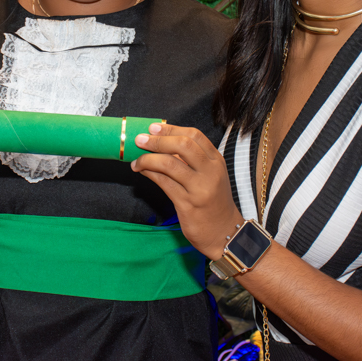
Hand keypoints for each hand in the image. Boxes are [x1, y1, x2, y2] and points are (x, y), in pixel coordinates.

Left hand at [131, 123, 242, 259]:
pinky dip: (150, 173)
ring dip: (148, 158)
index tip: (154, 127)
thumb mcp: (210, 176)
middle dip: (158, 140)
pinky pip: (164, 182)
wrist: (224, 233)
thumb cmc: (213, 203)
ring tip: (136, 160)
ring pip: (170, 163)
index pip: (194, 135)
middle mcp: (210, 172)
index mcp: (216, 161)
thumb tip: (162, 144)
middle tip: (140, 139)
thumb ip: (191, 161)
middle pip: (183, 145)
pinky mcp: (188, 204)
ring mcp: (200, 188)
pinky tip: (142, 171)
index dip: (172, 129)